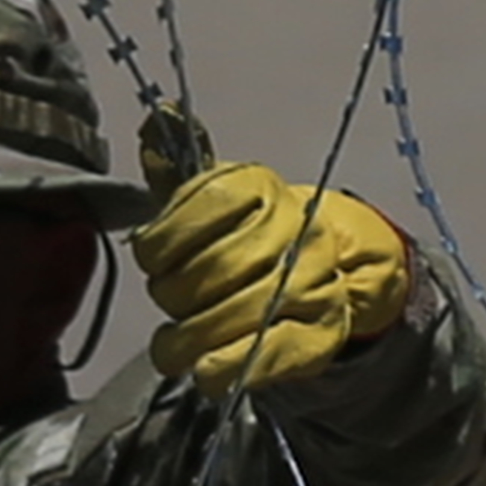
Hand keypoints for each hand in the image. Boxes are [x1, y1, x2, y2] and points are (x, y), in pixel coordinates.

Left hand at [133, 160, 409, 391]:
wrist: (330, 269)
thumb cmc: (247, 235)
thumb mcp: (211, 198)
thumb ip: (176, 169)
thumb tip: (156, 114)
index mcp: (259, 187)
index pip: (195, 210)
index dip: (160, 245)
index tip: (155, 259)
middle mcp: (294, 228)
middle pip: (208, 270)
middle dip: (173, 295)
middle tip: (169, 301)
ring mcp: (315, 281)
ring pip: (233, 314)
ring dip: (188, 339)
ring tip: (174, 345)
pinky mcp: (323, 331)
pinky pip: (269, 352)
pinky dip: (228, 365)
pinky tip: (204, 371)